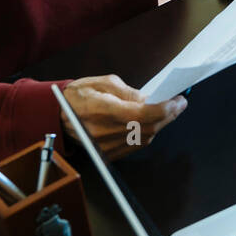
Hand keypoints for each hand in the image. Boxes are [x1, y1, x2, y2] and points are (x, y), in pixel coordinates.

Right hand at [61, 74, 185, 159]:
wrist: (55, 116)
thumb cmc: (77, 95)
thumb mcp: (102, 82)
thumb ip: (127, 92)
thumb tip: (148, 99)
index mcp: (103, 109)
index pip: (143, 113)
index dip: (165, 108)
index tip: (179, 100)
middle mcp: (104, 131)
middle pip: (148, 128)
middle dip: (168, 116)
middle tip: (179, 104)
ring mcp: (106, 145)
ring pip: (145, 139)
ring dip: (159, 125)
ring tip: (167, 111)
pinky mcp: (107, 153)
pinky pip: (135, 146)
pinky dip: (147, 134)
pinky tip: (151, 123)